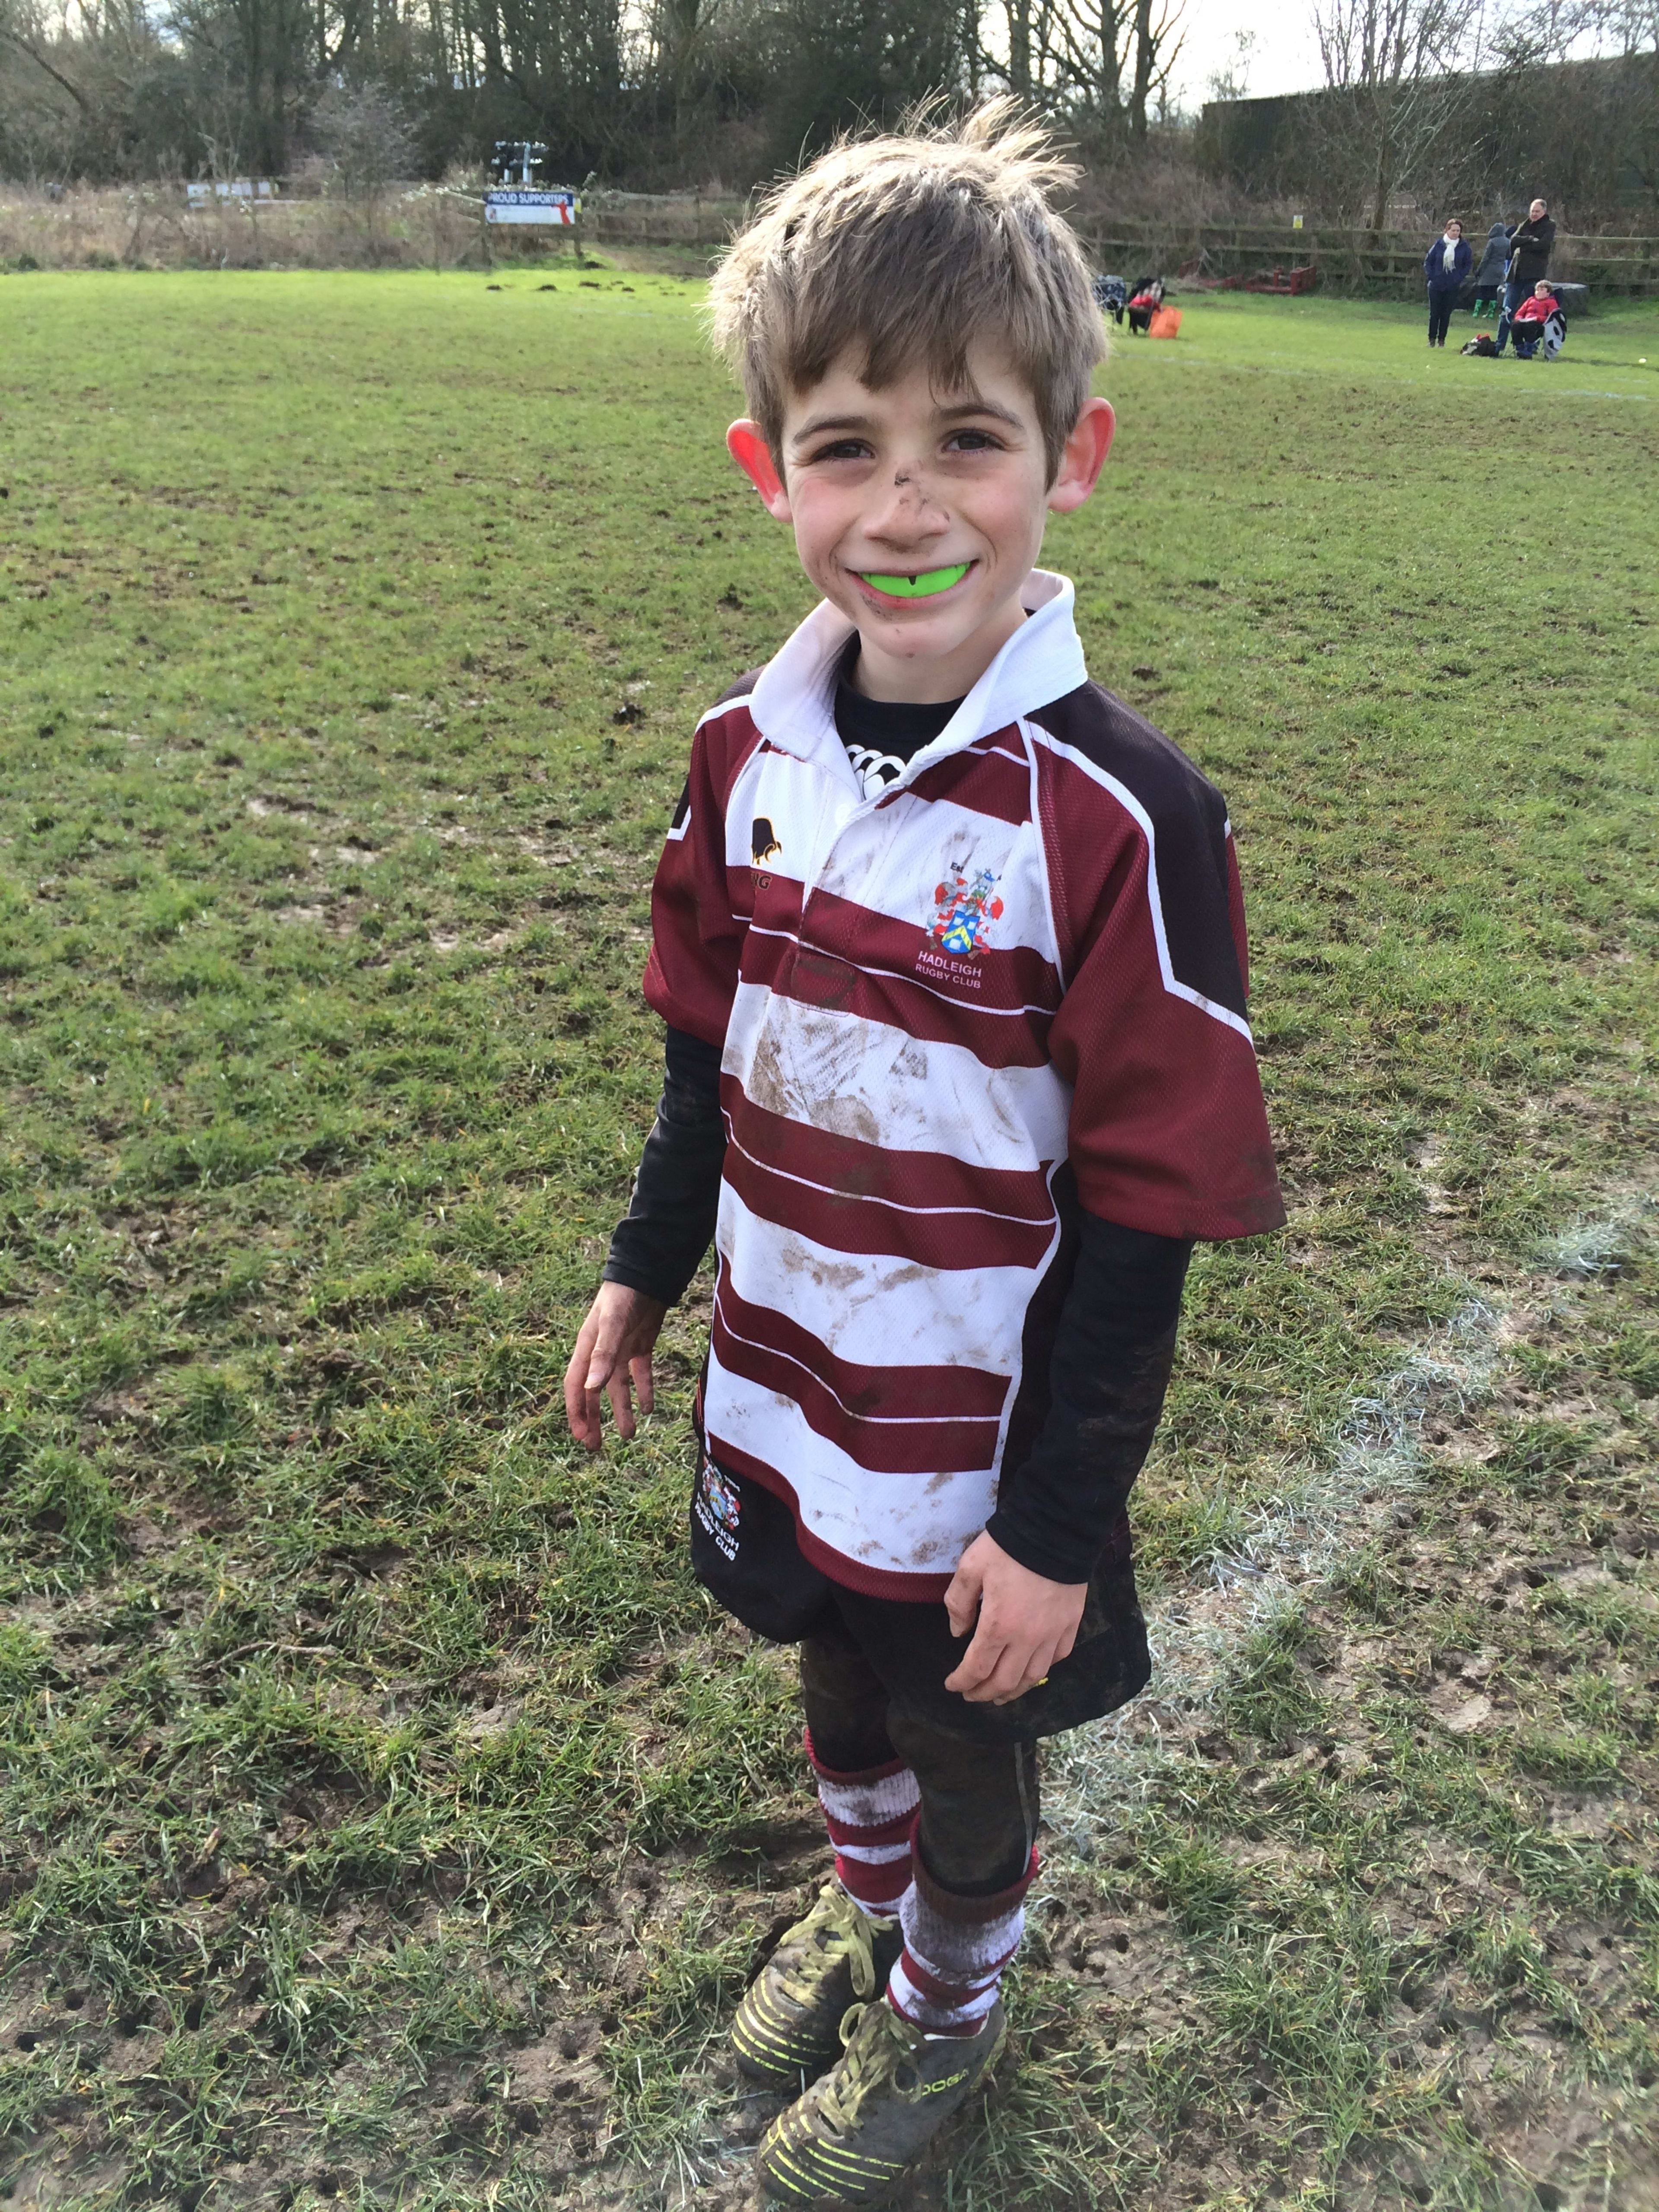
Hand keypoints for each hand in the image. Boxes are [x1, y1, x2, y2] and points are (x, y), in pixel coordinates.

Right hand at [563, 1283, 667, 1451]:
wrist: (646, 1274)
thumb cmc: (622, 1297)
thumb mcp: (611, 1326)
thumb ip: (602, 1355)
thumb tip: (591, 1389)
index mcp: (586, 1349)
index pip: (576, 1387)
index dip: (576, 1412)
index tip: (581, 1436)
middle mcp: (600, 1353)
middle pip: (593, 1393)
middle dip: (595, 1419)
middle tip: (597, 1446)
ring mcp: (620, 1351)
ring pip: (617, 1388)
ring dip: (622, 1410)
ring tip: (630, 1435)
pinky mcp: (640, 1347)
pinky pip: (640, 1374)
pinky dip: (644, 1390)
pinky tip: (650, 1408)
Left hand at [942, 1532, 1087, 1704]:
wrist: (1055, 1531)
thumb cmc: (1008, 1548)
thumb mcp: (970, 1567)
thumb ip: (958, 1602)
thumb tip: (958, 1632)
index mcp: (998, 1626)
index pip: (976, 1668)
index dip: (962, 1682)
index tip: (952, 1686)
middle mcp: (1027, 1639)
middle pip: (1004, 1681)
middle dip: (984, 1693)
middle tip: (972, 1695)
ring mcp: (1052, 1634)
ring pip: (1032, 1677)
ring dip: (1013, 1691)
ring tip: (1001, 1695)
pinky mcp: (1070, 1625)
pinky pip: (1057, 1658)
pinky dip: (1041, 1670)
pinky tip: (1032, 1670)